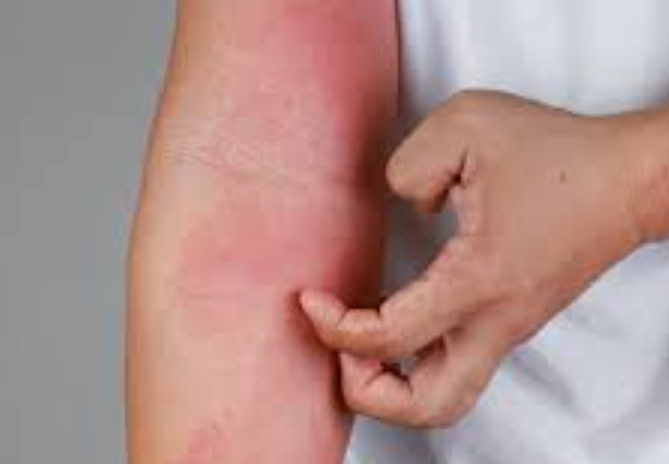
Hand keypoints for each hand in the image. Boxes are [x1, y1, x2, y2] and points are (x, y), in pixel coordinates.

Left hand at [300, 90, 651, 427]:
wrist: (630, 180)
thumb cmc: (559, 154)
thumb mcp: (467, 125)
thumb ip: (408, 165)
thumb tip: (403, 206)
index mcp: (477, 281)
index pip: (389, 339)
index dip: (334, 328)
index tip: (312, 300)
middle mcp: (494, 322)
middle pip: (425, 407)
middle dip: (366, 389)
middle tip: (342, 347)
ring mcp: (506, 329)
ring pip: (445, 400)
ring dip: (392, 386)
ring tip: (362, 343)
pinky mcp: (511, 322)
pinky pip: (456, 368)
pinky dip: (415, 363)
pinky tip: (397, 319)